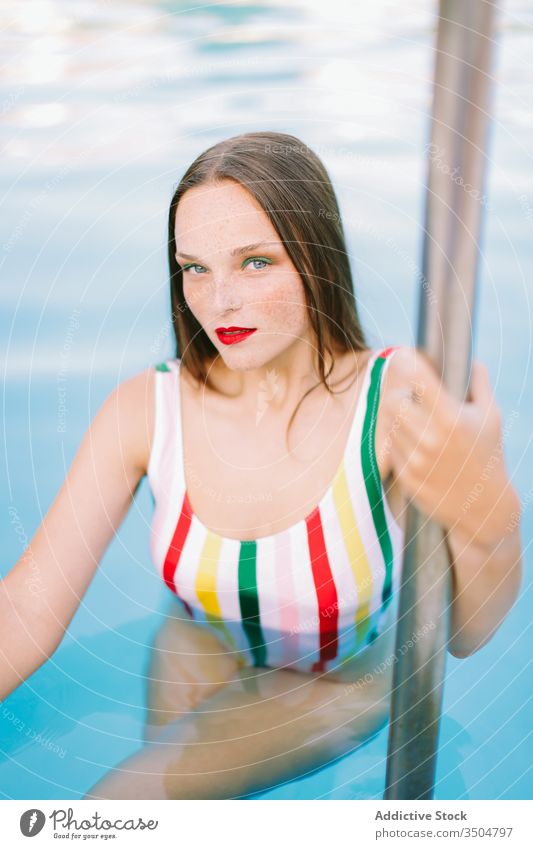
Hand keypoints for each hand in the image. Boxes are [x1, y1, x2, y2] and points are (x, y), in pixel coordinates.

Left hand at [383, 347, 519, 546]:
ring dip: (398, 418)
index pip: (416, 379)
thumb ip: (479, 384)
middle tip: (409, 394)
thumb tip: (470, 360)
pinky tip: (415, 443)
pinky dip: (398, 441)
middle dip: (399, 393)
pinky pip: (390, 448)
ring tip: (416, 420)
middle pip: (392, 401)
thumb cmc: (488, 455)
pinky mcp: (405, 477)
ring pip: (389, 424)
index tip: (404, 355)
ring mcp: (415, 460)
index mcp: (451, 418)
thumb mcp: (491, 417)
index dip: (406, 362)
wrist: (483, 508)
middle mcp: (431, 439)